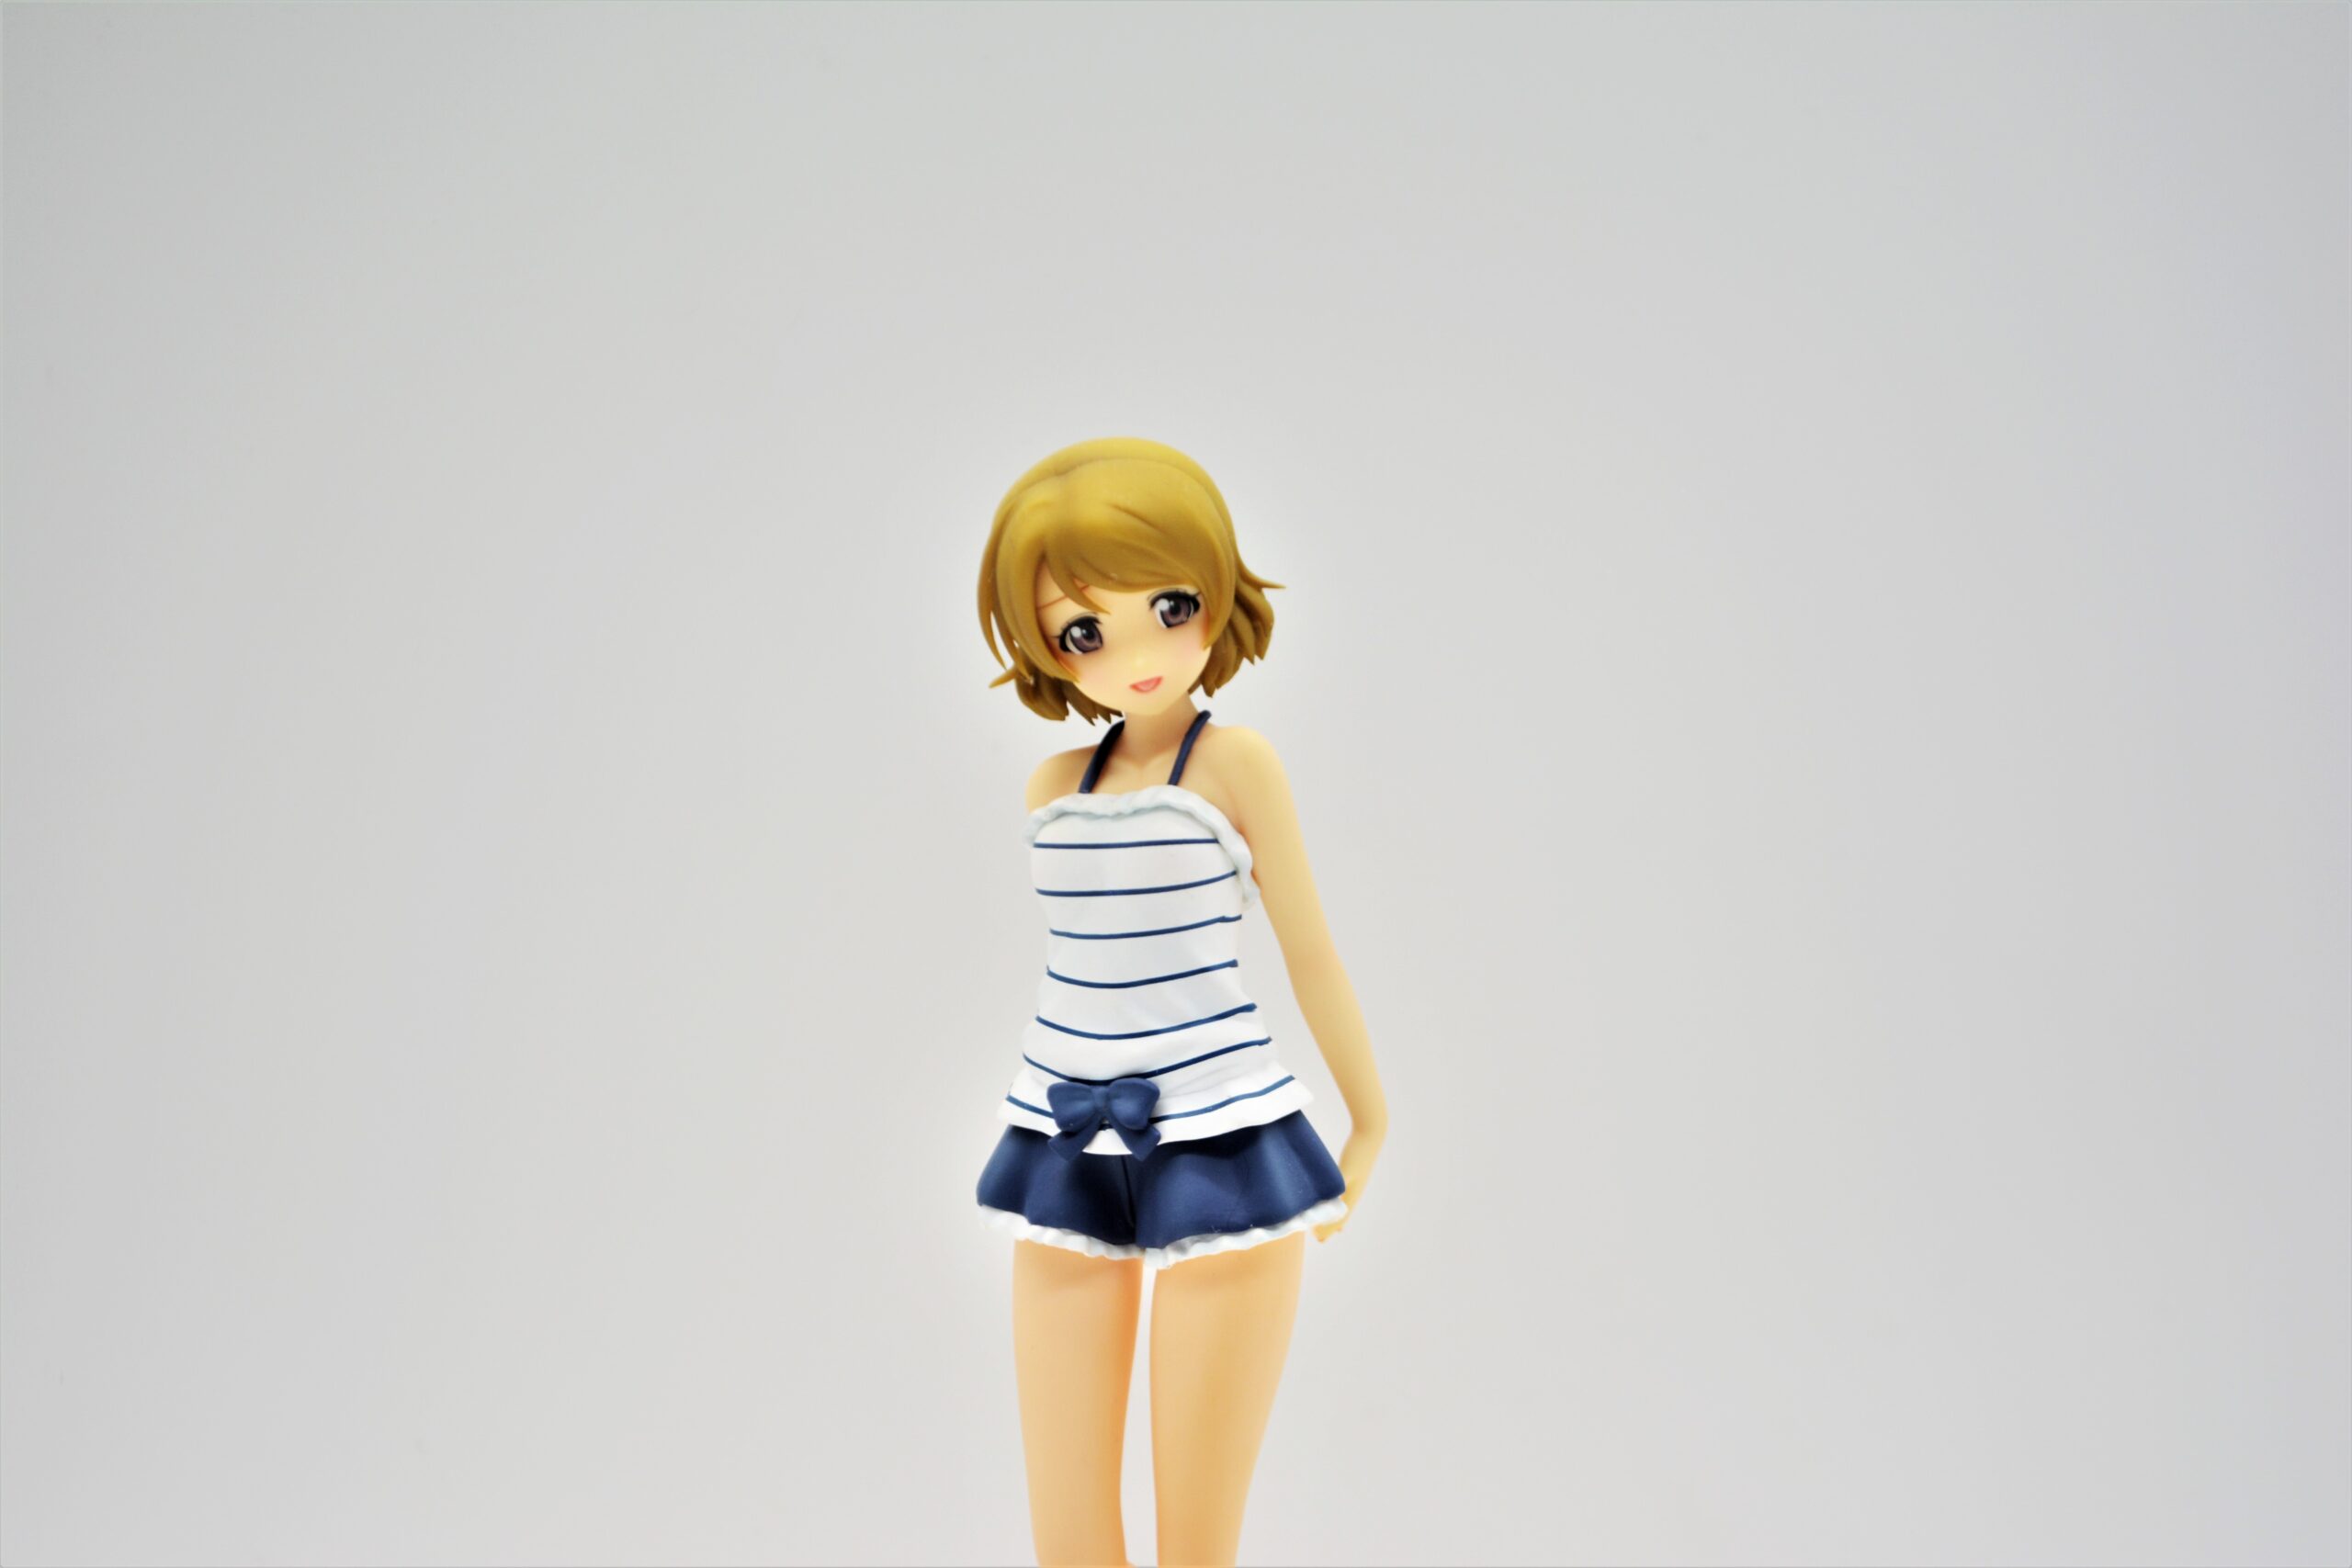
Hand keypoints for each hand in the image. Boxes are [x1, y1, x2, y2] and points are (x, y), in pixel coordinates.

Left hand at [1312, 1123, 1384, 1242]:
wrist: (1370, 1134)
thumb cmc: (1358, 1151)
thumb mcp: (1346, 1169)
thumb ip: (1339, 1184)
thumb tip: (1331, 1202)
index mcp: (1353, 1193)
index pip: (1340, 1217)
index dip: (1329, 1228)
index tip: (1318, 1239)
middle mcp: (1355, 1191)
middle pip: (1342, 1214)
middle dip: (1330, 1226)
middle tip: (1320, 1239)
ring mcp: (1355, 1183)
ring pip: (1343, 1206)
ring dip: (1334, 1217)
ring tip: (1330, 1227)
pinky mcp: (1352, 1174)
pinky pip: (1343, 1194)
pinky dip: (1337, 1203)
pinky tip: (1335, 1200)